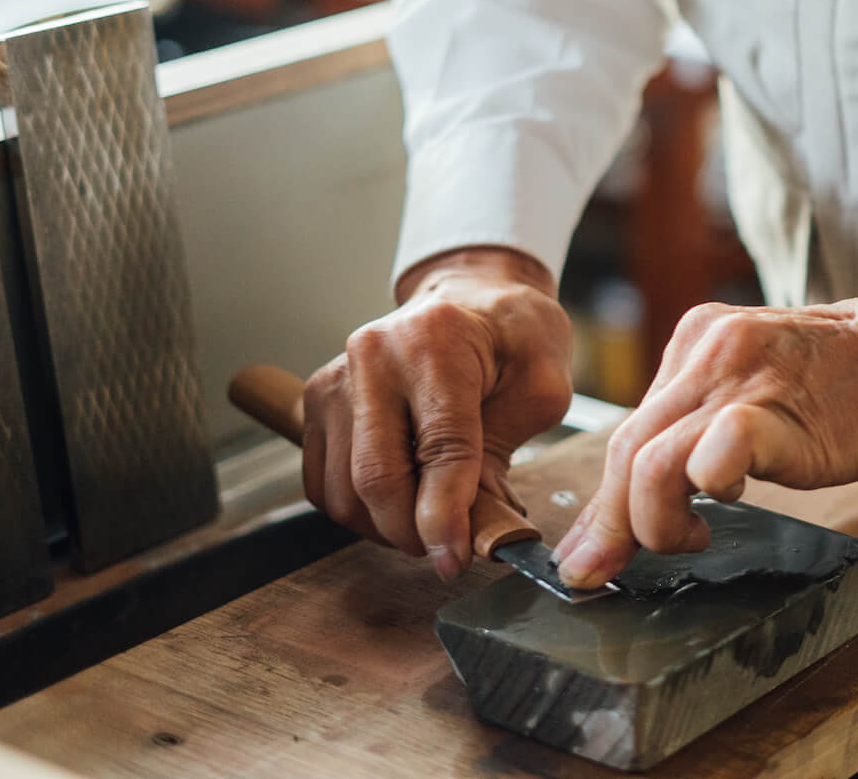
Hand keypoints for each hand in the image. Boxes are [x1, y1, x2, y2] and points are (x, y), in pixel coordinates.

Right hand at [302, 247, 572, 579]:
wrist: (472, 298)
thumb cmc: (514, 338)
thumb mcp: (541, 388)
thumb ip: (505, 454)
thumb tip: (475, 529)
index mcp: (438, 341)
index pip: (439, 446)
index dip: (447, 515)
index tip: (456, 559)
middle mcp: (374, 354)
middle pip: (376, 475)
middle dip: (412, 532)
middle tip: (447, 552)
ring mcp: (337, 378)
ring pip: (342, 490)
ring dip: (385, 528)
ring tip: (428, 523)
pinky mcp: (316, 401)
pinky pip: (322, 483)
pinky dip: (358, 512)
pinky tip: (398, 503)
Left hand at [553, 293, 857, 588]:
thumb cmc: (848, 383)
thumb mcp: (759, 388)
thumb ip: (704, 427)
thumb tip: (646, 501)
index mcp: (695, 343)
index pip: (628, 430)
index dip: (603, 502)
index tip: (589, 553)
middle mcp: (706, 350)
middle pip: (625, 448)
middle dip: (606, 526)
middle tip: (599, 571)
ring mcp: (741, 375)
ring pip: (651, 459)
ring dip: (653, 524)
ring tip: (691, 539)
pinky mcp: (780, 408)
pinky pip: (717, 449)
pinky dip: (708, 487)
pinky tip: (730, 502)